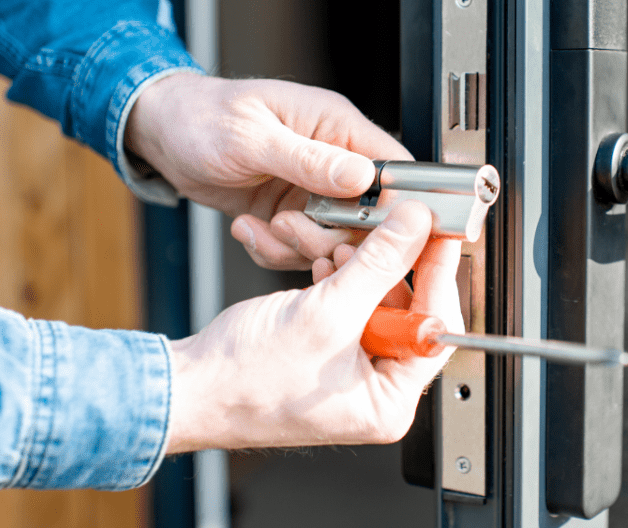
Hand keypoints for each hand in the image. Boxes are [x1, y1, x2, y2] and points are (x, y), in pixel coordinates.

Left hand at [125, 73, 410, 268]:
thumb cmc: (200, 116)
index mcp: (336, 125)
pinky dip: (273, 250)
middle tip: (290, 228)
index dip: (395, 204)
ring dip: (296, 246)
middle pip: (368, 215)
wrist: (161, 133)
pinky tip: (247, 229)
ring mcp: (312, 190)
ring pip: (334, 239)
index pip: (394, 167)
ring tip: (261, 227)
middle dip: (331, 235)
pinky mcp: (290, 213)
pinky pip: (300, 248)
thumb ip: (310, 159)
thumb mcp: (252, 138)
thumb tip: (363, 176)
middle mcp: (332, 159)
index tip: (373, 232)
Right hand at [165, 201, 463, 451]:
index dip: (438, 275)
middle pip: (407, 309)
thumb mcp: (327, 312)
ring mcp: (351, 369)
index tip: (440, 234)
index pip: (436, 329)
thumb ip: (379, 264)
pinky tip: (323, 261)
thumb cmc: (244, 381)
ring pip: (374, 299)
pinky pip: (348, 303)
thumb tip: (415, 228)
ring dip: (357, 265)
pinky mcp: (327, 349)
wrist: (187, 387)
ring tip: (337, 245)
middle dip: (386, 265)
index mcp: (389, 401)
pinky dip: (337, 277)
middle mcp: (376, 390)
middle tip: (390, 226)